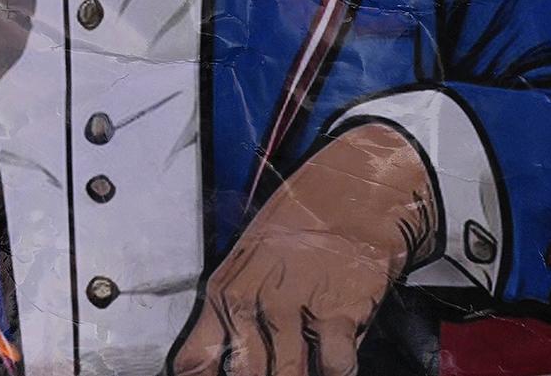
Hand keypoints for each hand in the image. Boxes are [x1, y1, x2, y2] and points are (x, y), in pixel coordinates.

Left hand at [169, 121, 441, 375]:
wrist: (353, 192)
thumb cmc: (301, 227)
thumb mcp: (248, 264)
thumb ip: (229, 317)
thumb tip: (214, 367)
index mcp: (224, 293)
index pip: (196, 362)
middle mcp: (252, 303)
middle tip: (277, 365)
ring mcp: (293, 308)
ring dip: (301, 375)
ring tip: (308, 362)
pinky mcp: (335, 313)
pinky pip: (334, 368)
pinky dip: (338, 370)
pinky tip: (338, 358)